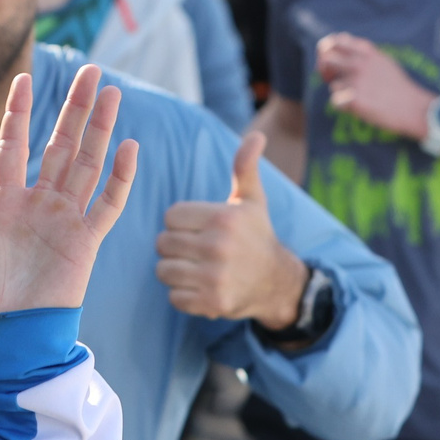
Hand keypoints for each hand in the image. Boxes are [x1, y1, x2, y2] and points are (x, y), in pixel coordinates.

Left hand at [0, 65, 138, 323]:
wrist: (2, 349)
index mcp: (3, 207)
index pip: (13, 148)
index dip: (18, 114)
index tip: (22, 78)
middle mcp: (37, 208)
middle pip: (60, 146)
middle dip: (74, 109)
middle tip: (90, 70)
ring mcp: (64, 222)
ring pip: (85, 164)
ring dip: (98, 128)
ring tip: (108, 91)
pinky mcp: (85, 244)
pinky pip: (106, 204)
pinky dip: (119, 177)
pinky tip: (128, 145)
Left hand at [155, 132, 309, 324]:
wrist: (277, 282)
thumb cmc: (256, 235)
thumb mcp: (251, 200)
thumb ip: (245, 167)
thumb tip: (256, 135)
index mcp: (224, 218)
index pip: (170, 216)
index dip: (180, 222)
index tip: (198, 228)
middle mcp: (219, 247)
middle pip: (162, 243)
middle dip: (174, 246)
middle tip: (195, 249)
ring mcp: (215, 278)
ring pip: (163, 270)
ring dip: (175, 270)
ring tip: (196, 267)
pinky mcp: (212, 303)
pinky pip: (173, 297)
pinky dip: (183, 294)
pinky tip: (201, 287)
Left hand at [315, 33, 433, 139]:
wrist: (414, 108)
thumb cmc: (398, 86)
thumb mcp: (383, 61)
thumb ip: (363, 53)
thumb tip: (338, 45)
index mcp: (367, 52)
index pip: (334, 41)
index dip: (326, 50)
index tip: (330, 60)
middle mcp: (360, 63)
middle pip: (326, 59)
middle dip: (324, 70)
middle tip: (332, 79)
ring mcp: (357, 81)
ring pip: (333, 85)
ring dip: (342, 93)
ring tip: (361, 97)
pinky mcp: (354, 100)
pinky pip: (335, 102)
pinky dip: (344, 107)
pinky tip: (359, 107)